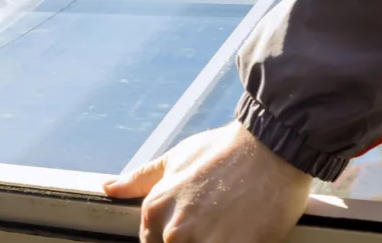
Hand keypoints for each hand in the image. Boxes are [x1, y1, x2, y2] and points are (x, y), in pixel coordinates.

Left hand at [104, 121, 313, 242]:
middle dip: (199, 240)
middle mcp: (175, 231)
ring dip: (217, 242)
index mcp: (156, 210)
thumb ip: (142, 178)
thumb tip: (110, 188)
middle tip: (219, 222)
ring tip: (232, 226)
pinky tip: (245, 233)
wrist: (272, 147)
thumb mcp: (177, 158)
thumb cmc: (225, 150)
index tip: (199, 228)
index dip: (175, 239)